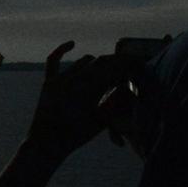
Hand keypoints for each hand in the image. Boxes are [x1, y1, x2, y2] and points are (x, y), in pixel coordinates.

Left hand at [26, 42, 126, 160]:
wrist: (48, 142)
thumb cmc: (77, 135)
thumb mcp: (102, 119)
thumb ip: (115, 101)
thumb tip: (127, 86)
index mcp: (92, 89)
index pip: (115, 70)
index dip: (128, 65)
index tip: (139, 64)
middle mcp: (76, 80)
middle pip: (102, 63)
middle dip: (118, 62)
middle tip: (131, 63)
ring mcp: (61, 79)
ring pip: (85, 61)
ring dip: (98, 63)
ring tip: (110, 67)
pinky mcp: (49, 81)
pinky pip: (53, 60)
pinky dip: (62, 50)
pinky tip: (73, 43)